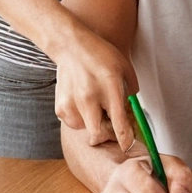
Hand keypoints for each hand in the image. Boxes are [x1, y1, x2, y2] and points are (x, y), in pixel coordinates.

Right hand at [53, 25, 138, 149]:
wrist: (71, 46)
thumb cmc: (101, 55)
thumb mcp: (125, 67)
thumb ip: (130, 90)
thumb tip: (130, 112)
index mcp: (110, 87)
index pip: (119, 122)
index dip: (125, 139)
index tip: (128, 146)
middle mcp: (90, 97)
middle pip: (99, 134)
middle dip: (108, 135)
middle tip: (111, 126)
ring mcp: (73, 103)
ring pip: (87, 130)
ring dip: (94, 124)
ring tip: (95, 105)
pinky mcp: (61, 107)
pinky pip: (74, 124)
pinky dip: (81, 119)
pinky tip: (83, 103)